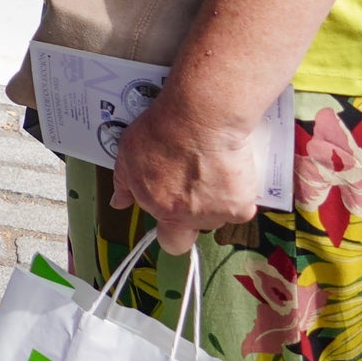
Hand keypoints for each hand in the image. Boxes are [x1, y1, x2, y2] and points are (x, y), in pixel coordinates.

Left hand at [110, 89, 266, 253]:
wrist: (201, 117)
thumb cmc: (162, 130)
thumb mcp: (128, 153)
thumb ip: (124, 183)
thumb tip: (119, 203)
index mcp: (162, 208)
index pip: (171, 242)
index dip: (172, 233)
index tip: (173, 215)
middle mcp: (190, 216)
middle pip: (197, 228)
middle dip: (196, 217)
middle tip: (195, 188)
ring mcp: (218, 212)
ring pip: (219, 214)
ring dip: (216, 198)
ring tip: (210, 167)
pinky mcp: (243, 204)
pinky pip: (242, 204)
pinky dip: (237, 190)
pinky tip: (229, 167)